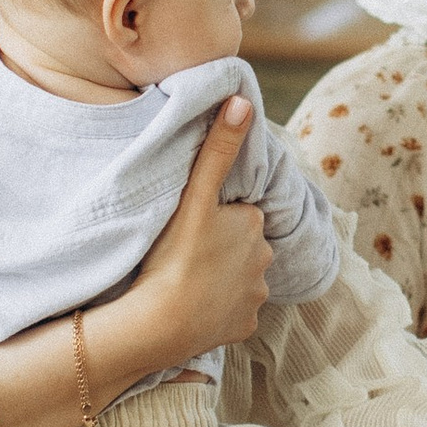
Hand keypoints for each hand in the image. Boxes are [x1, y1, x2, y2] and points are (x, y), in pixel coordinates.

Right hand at [125, 98, 271, 369]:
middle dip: (222, 248)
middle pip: (242, 247)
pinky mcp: (245, 327)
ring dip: (220, 279)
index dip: (216, 218)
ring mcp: (256, 296)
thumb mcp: (196, 195)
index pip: (239, 215)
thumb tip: (242, 100)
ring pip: (239, 280)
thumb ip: (219, 148)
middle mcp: (265, 260)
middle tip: (185, 252)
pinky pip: (232, 313)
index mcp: (255, 225)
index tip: (192, 227)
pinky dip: (218, 310)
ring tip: (187, 279)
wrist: (162, 321)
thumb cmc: (174, 254)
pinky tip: (195, 307)